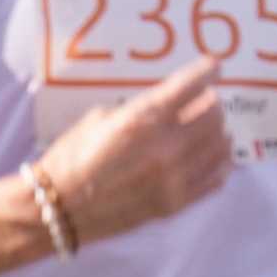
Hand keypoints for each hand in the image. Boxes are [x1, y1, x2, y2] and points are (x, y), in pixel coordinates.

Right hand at [31, 58, 235, 246]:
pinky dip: (220, 164)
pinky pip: (215, 180)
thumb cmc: (71, 157)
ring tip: (213, 128)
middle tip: (208, 100)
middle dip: (212, 103)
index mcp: (142, 119)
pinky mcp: (175, 204)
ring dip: (219, 132)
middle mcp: (165, 147)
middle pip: (212, 115)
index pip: (191, 86)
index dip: (208, 72)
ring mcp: (173, 178)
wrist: (57, 208)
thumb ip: (139, 111)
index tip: (214, 67)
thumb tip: (166, 106)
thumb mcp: (100, 118)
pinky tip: (217, 157)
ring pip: (219, 146)